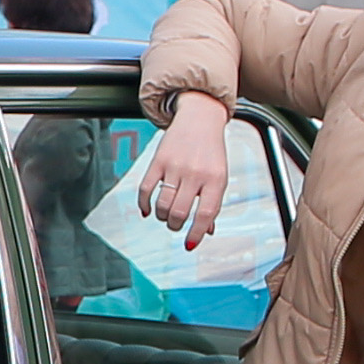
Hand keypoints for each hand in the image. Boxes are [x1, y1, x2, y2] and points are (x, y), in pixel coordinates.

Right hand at [135, 95, 232, 249]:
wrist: (200, 118)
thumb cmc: (212, 151)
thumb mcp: (219, 176)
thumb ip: (212, 203)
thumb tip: (206, 231)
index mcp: (215, 179)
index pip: (205, 214)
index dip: (196, 233)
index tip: (190, 244)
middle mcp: (195, 173)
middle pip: (179, 213)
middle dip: (175, 226)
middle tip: (176, 224)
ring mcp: (175, 166)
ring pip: (162, 205)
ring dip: (162, 217)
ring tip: (166, 215)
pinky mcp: (158, 160)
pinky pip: (145, 190)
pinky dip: (144, 205)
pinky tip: (147, 210)